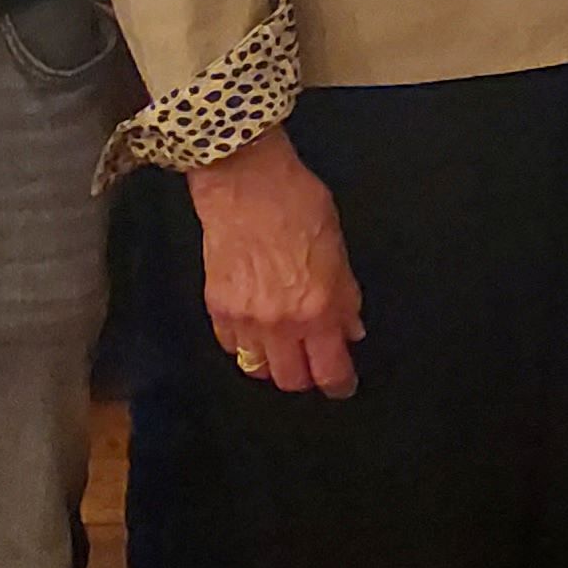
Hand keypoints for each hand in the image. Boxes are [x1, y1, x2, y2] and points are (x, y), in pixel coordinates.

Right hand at [190, 130, 366, 394]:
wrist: (245, 182)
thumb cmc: (297, 204)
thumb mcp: (337, 248)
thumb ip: (345, 295)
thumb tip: (351, 328)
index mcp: (316, 308)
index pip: (330, 369)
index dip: (339, 384)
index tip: (343, 385)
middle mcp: (279, 322)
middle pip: (291, 380)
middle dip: (306, 378)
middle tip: (314, 366)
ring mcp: (244, 318)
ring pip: (258, 368)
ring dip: (274, 366)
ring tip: (284, 352)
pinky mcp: (216, 307)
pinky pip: (231, 346)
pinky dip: (245, 346)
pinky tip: (256, 332)